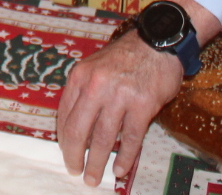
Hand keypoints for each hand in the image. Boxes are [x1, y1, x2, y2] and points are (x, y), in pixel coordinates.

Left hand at [57, 29, 187, 184]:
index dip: (63, 138)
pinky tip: (120, 170)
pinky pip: (131, 139)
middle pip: (79, 130)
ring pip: (104, 138)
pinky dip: (125, 158)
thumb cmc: (126, 57)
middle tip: (74, 171)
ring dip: (98, 162)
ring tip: (94, 178)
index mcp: (80, 76)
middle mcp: (96, 86)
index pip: (65, 114)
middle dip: (74, 155)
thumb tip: (75, 127)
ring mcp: (120, 96)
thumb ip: (84, 91)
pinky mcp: (143, 106)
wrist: (157, 42)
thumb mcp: (95, 67)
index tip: (66, 152)